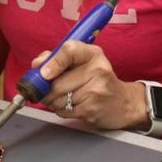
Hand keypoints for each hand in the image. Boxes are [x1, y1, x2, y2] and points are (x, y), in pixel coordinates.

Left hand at [31, 41, 146, 129]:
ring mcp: (96, 91)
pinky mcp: (93, 109)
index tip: (43, 72)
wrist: (124, 103)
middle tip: (48, 90)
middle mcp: (97, 69)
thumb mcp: (82, 62)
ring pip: (58, 99)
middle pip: (57, 82)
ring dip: (53, 101)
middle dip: (46, 89)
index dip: (52, 62)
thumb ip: (57, 58)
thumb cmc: (97, 80)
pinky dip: (61, 110)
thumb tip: (37, 64)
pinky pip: (64, 111)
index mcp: (92, 54)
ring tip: (63, 98)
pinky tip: (72, 105)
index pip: (69, 50)